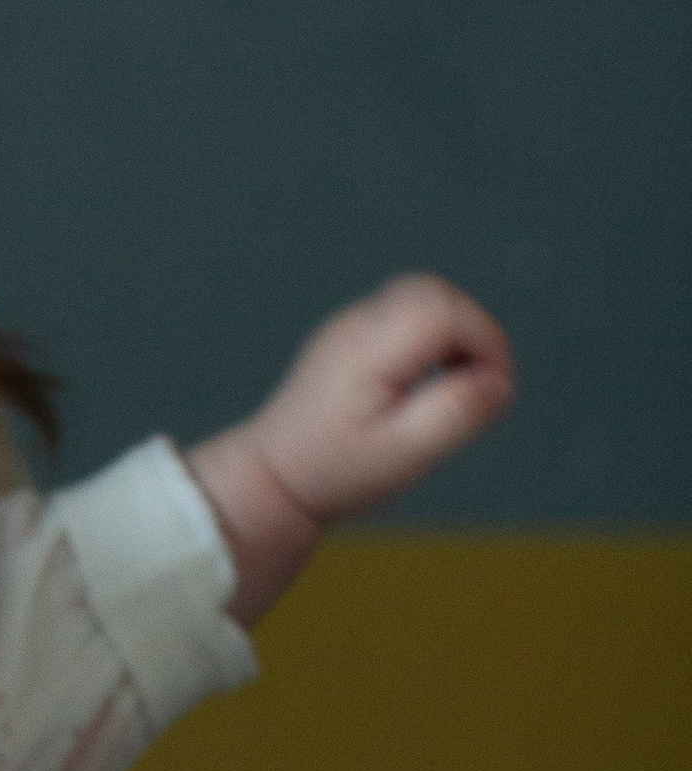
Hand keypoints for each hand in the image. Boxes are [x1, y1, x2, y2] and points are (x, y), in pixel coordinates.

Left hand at [185, 275, 514, 621]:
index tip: (496, 388)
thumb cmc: (335, 471)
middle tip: (484, 384)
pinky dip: (434, 337)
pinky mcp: (351, 336)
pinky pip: (405, 314)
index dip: (486, 341)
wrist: (273, 477)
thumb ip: (453, 415)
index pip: (444, 311)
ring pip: (422, 297)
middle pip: (436, 292)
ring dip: (457, 332)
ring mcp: (350, 326)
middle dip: (476, 331)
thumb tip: (497, 383)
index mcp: (369, 349)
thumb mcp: (403, 456)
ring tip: (460, 384)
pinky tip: (430, 381)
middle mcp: (357, 326)